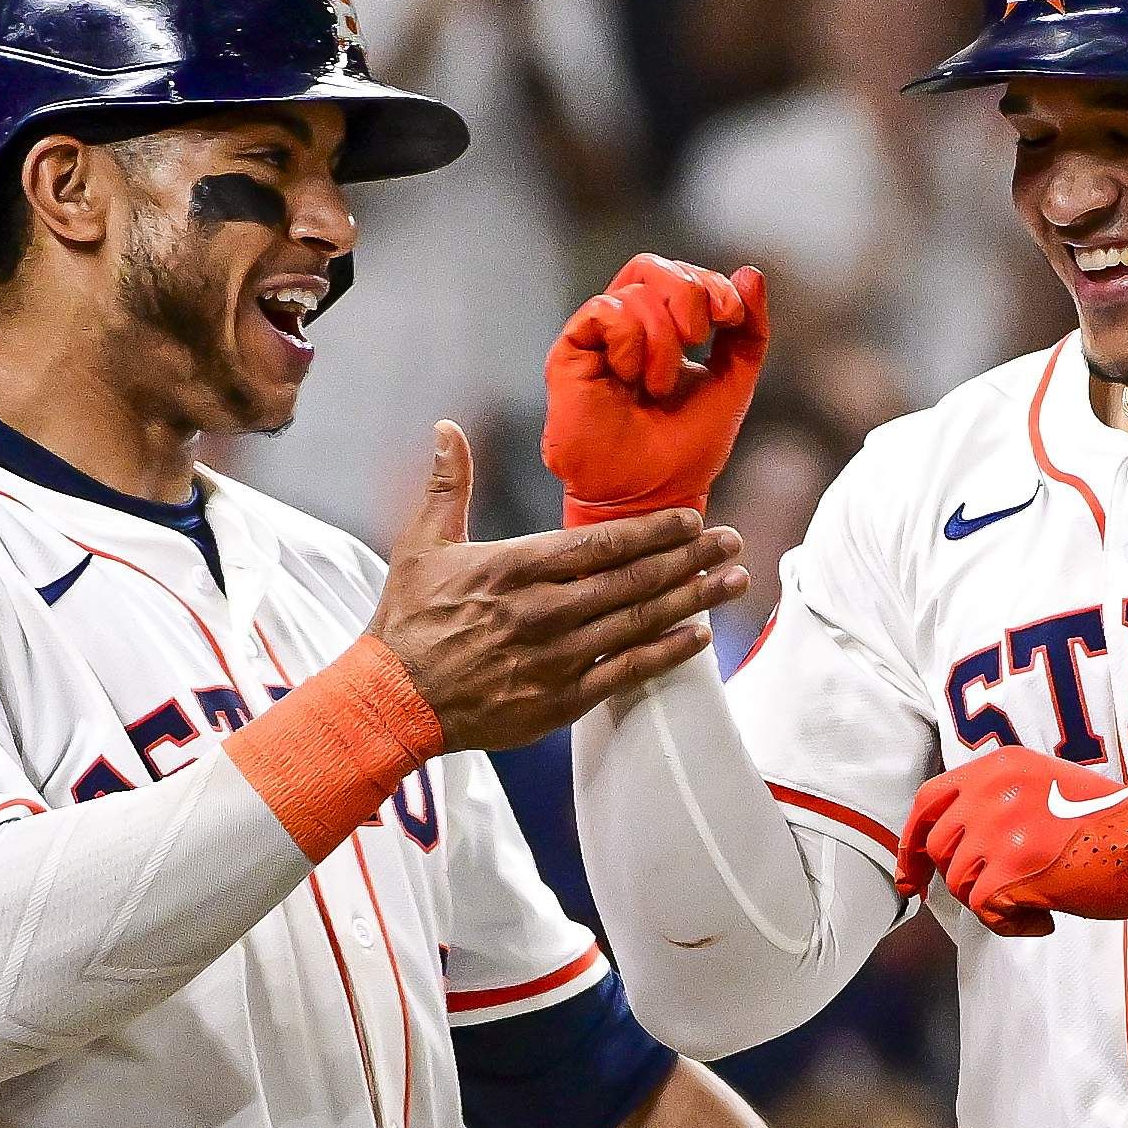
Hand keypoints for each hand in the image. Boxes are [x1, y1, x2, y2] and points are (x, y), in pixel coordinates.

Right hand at [367, 422, 746, 748]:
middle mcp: (542, 611)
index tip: (692, 518)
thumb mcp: (421, 544)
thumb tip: (446, 427)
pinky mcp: (560, 701)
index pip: (599, 544)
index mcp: (513, 568)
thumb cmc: (409, 619)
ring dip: (692, 600)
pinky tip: (698, 636)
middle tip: (732, 542)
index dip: (652, 531)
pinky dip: (665, 654)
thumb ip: (447, 485)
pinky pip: (625, 672)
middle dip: (689, 558)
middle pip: (632, 580)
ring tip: (733, 581)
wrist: (394, 700)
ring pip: (637, 622)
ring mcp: (554, 658)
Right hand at [543, 256, 769, 525]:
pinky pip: (605, 312)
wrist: (651, 493)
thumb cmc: (685, 447)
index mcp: (660, 328)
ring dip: (663, 340)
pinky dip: (631, 342)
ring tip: (658, 386)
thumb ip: (747, 330)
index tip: (731, 317)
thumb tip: (750, 273)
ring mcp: (595, 338)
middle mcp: (624, 326)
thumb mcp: (734, 381)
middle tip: (699, 338)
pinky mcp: (569, 353)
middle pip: (653, 267)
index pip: (681, 274)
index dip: (711, 284)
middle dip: (689, 293)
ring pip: (634, 292)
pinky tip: (630, 378)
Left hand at [895, 749, 1127, 934]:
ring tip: (1036, 901)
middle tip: (999, 896)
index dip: (910, 843)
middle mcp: (993, 790)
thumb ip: (997, 802)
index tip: (911, 876)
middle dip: (962, 880)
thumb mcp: (1045, 787)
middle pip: (939, 848)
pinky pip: (984, 911)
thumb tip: (949, 846)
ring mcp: (1000, 829)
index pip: (927, 801)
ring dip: (991, 903)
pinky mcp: (1013, 870)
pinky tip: (1044, 918)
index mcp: (1000, 765)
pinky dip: (1010, 925)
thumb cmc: (1110, 827)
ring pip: (959, 882)